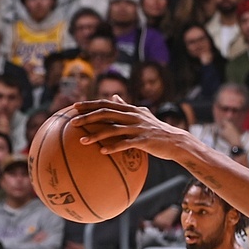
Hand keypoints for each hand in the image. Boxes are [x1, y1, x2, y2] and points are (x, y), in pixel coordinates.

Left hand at [66, 96, 186, 158]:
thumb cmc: (155, 129)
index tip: (74, 106)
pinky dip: (113, 147)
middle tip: (72, 123)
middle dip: (87, 117)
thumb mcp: (141, 115)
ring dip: (96, 134)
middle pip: (106, 113)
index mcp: (130, 109)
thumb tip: (115, 96)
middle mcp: (133, 116)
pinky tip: (102, 152)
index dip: (90, 104)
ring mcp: (138, 128)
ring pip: (113, 129)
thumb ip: (127, 107)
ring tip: (81, 141)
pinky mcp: (144, 140)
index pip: (106, 103)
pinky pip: (126, 144)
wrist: (175, 141)